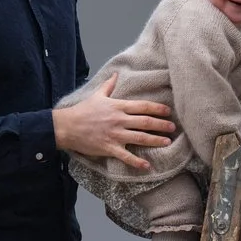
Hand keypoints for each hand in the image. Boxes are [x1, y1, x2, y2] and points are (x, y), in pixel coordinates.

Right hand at [53, 80, 173, 169]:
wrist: (67, 126)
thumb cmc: (82, 111)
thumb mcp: (97, 95)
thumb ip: (109, 85)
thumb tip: (116, 74)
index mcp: (118, 106)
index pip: (143, 106)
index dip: (158, 108)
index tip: (168, 111)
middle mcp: (120, 120)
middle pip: (146, 122)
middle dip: (161, 125)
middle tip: (173, 128)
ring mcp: (115, 135)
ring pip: (140, 138)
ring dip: (155, 140)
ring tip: (167, 142)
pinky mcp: (109, 148)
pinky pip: (126, 156)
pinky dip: (137, 162)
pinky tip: (147, 166)